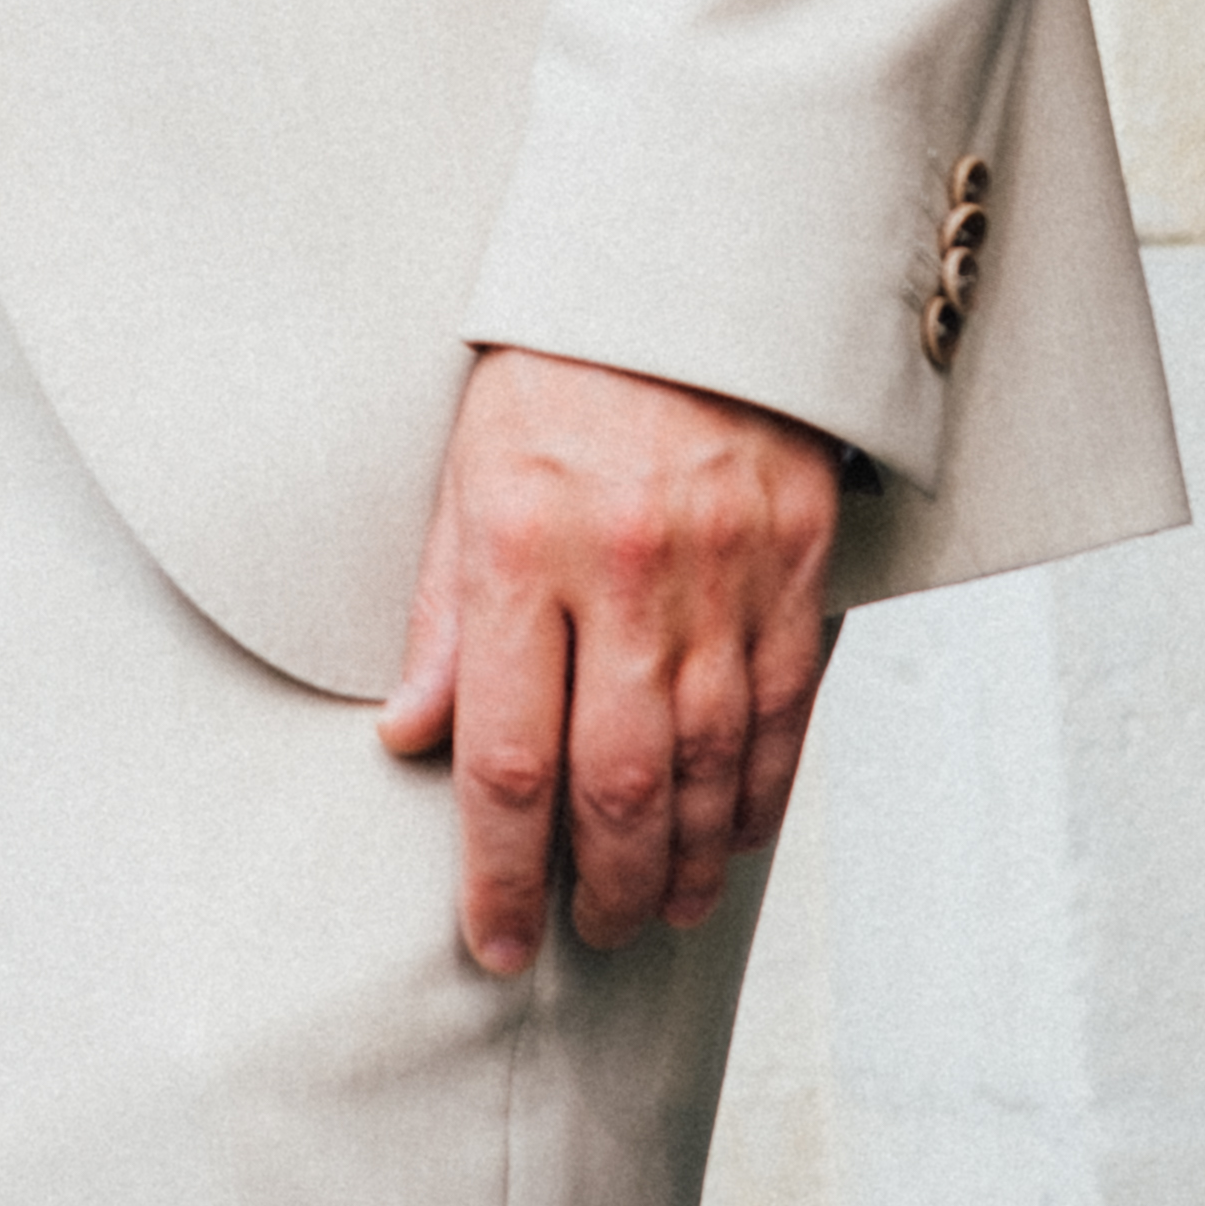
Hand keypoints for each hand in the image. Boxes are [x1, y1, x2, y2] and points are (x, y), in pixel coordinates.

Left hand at [382, 345, 840, 974]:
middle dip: (599, 886)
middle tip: (588, 937)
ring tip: (658, 913)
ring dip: (685, 862)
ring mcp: (723, 574)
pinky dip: (759, 793)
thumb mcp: (465, 469)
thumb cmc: (560, 366)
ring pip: (709, 766)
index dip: (496, 871)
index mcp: (521, 546)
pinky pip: (783, 711)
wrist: (696, 266)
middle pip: (616, 783)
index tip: (492, 939)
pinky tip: (734, 840)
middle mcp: (624, 573)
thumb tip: (409, 738)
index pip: (506, 756)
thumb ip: (443, 615)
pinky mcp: (795, 563)